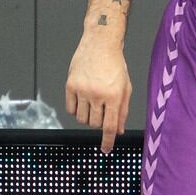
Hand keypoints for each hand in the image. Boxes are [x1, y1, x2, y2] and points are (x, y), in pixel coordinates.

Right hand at [66, 34, 133, 153]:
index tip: (106, 150)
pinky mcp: (70, 85)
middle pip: (94, 124)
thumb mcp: (125, 88)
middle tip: (103, 110)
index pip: (110, 126)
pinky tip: (82, 101)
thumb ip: (122, 111)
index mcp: (114, 96)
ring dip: (88, 117)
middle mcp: (97, 95)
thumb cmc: (115, 66)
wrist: (100, 44)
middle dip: (99, 123)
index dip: (108, 141)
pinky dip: (76, 110)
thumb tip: (119, 131)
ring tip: (94, 104)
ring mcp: (82, 90)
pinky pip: (70, 109)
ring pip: (81, 119)